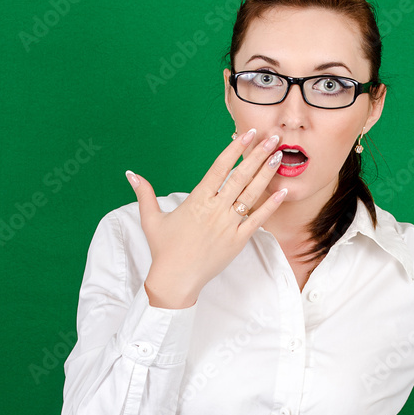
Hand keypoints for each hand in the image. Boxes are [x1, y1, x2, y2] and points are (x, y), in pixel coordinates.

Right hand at [125, 129, 286, 307]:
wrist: (176, 279)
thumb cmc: (164, 250)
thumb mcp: (151, 219)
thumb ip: (145, 194)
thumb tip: (131, 174)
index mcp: (197, 200)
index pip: (219, 168)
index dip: (235, 149)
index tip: (247, 135)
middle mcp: (215, 209)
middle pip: (240, 176)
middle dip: (257, 155)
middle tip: (272, 138)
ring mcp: (228, 225)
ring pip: (251, 194)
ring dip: (266, 173)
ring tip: (278, 156)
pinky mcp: (238, 240)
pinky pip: (257, 219)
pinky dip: (270, 205)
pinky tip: (281, 191)